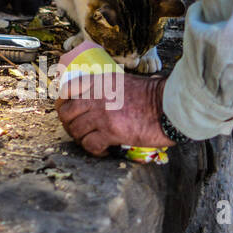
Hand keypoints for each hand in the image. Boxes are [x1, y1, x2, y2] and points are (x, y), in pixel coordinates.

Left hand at [56, 74, 170, 155]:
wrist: (169, 107)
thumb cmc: (153, 96)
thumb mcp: (123, 82)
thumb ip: (107, 88)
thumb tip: (98, 97)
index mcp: (98, 82)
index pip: (67, 90)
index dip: (62, 103)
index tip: (66, 111)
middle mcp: (96, 96)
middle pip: (66, 113)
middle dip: (68, 124)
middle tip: (77, 131)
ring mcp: (102, 114)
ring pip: (76, 130)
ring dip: (80, 138)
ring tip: (91, 141)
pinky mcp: (111, 132)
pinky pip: (90, 144)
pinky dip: (94, 150)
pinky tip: (103, 150)